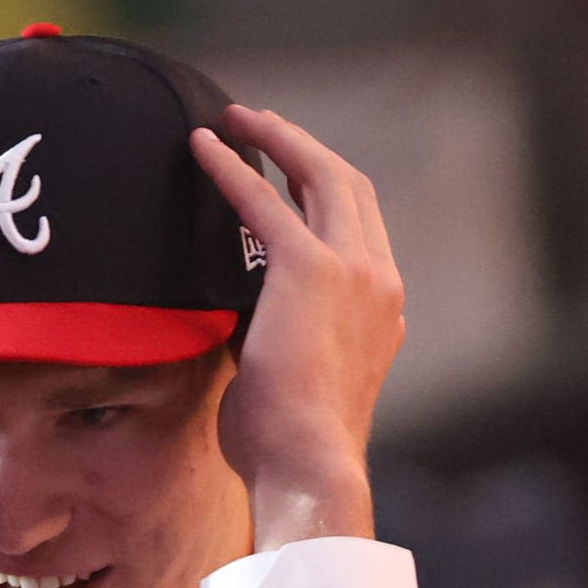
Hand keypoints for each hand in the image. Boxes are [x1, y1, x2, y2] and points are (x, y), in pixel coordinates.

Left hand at [189, 105, 404, 547]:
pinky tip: (203, 147)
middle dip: (305, 148)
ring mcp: (353, 271)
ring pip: (322, 175)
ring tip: (236, 119)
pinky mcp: (309, 270)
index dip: (324, 190)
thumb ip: (279, 338)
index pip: (361, 228)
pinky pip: (265, 201)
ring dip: (279, 140)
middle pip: (349, 186)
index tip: (289, 172)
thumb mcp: (297, 383)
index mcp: (384, 310)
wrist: (309, 468)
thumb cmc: (290, 447)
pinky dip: (233, 168)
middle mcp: (380, 281)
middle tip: (260, 126)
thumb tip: (233, 322)